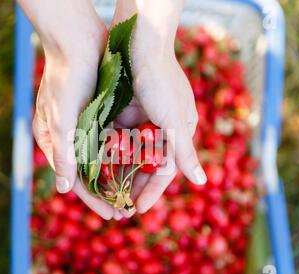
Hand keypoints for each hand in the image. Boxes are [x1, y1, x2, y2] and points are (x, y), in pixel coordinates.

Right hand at [18, 0, 120, 219]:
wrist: (77, 38)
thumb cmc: (65, 77)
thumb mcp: (60, 118)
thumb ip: (63, 153)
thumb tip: (63, 190)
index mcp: (54, 142)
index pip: (76, 181)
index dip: (95, 200)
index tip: (114, 215)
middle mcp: (68, 138)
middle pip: (91, 174)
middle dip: (111, 192)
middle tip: (129, 210)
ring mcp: (84, 126)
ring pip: (104, 160)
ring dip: (120, 174)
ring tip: (138, 190)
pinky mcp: (98, 114)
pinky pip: (112, 140)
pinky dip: (125, 153)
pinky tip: (141, 162)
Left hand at [112, 0, 206, 213]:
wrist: (138, 40)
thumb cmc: (159, 80)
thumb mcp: (174, 120)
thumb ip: (183, 152)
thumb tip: (201, 181)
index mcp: (180, 128)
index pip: (166, 170)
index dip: (152, 191)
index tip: (137, 209)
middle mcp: (162, 124)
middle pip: (146, 162)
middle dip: (133, 182)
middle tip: (118, 203)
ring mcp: (143, 115)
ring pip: (130, 150)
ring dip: (119, 167)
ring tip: (106, 187)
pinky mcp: (126, 106)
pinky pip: (118, 133)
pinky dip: (110, 147)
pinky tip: (97, 161)